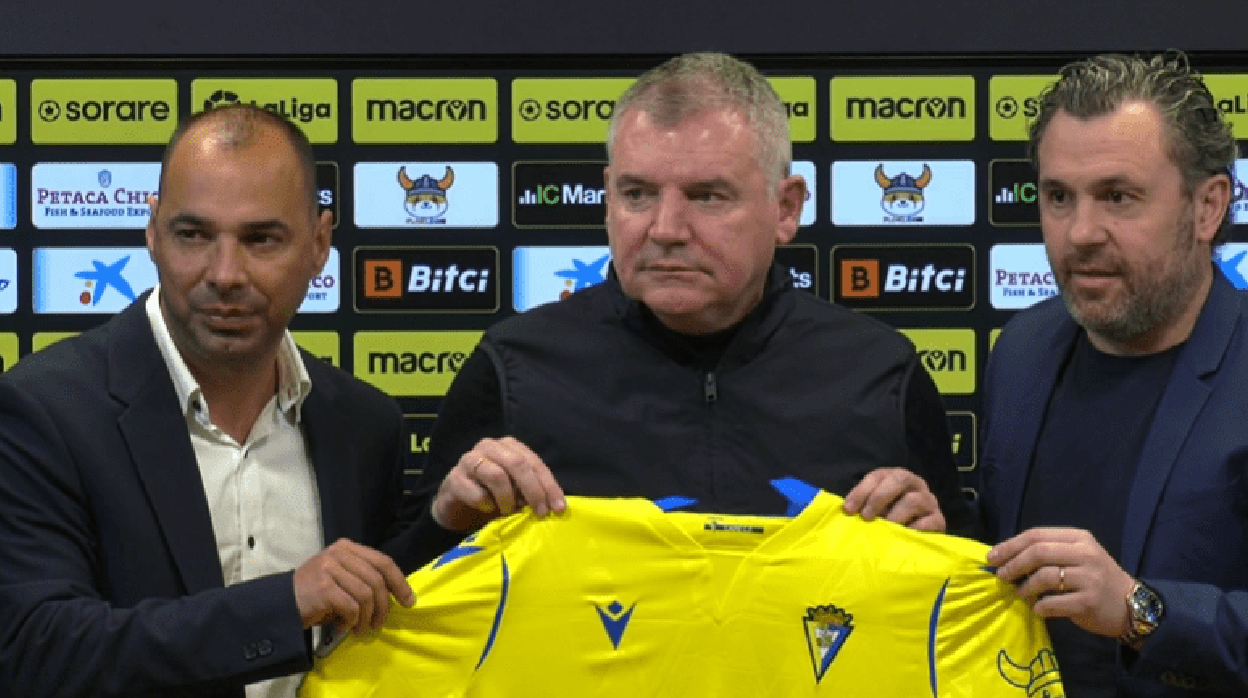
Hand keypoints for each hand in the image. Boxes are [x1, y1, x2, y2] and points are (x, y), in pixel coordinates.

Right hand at [292, 538, 414, 634]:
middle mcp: (339, 554)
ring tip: (360, 628)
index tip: (408, 601)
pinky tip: (343, 626)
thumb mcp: (341, 576)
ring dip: (367, 617)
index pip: (383, 561)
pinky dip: (352, 621)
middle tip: (379, 623)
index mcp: (347, 547)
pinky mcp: (324, 588)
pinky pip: (352, 608)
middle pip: (377, 580)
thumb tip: (396, 593)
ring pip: (366, 596)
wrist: (282, 603)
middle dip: (384, 606)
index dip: (399, 582)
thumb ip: (364, 576)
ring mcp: (330, 569)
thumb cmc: (316, 593)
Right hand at [430, 437, 566, 531]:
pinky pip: (477, 494)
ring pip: (497, 475)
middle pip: (517, 464)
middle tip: (540, 512)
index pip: (534, 462)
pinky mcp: (454, 479)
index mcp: (508, 446)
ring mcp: (469, 460)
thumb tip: (554, 504)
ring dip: (508, 498)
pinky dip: (487, 505)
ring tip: (509, 511)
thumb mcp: (516, 489)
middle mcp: (489, 446)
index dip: (549, 485)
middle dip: (533, 490)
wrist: (456, 504)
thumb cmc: (491, 494)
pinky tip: (487, 509)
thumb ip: (532, 489)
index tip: (559, 507)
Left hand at [842, 467, 944, 531]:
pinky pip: (928, 522)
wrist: (919, 535)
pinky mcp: (939, 520)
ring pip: (914, 500)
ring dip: (895, 515)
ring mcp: (929, 501)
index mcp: (896, 477)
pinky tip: (903, 537)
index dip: (862, 491)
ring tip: (886, 527)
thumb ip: (863, 505)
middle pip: (900, 478)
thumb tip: (848, 511)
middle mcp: (915, 484)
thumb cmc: (889, 518)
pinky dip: (913, 530)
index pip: (878, 476)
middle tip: (867, 516)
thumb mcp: (875, 507)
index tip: (849, 509)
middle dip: (879, 497)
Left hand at [987, 527, 1134, 638]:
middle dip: (1013, 564)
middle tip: (1001, 576)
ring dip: (1025, 587)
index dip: (1010, 545)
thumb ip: (1047, 552)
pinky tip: (1038, 608)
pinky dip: (1040, 607)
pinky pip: (1053, 603)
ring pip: (1044, 577)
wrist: (1131, 605)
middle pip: (1038, 552)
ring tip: (1020, 593)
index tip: (992, 557)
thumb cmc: (1095, 578)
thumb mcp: (1076, 556)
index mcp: (1079, 538)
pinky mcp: (1088, 602)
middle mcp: (1085, 554)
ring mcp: (1089, 578)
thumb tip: (1005, 557)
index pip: (1036, 535)